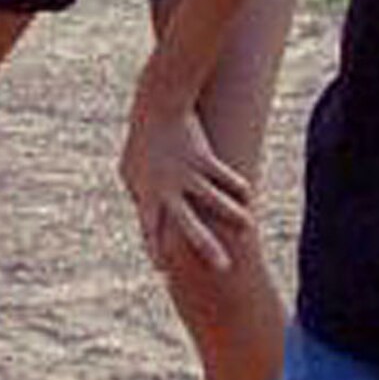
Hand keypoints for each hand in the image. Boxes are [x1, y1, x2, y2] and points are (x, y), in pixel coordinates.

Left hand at [119, 101, 253, 273]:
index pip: (150, 231)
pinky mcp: (204, 158)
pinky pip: (225, 177)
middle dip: (207, 248)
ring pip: (215, 200)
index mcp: (148, 194)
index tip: (165, 272)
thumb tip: (140, 207)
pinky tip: (248, 197)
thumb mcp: (130, 168)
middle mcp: (168, 189)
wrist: (158, 106)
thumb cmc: (142, 138)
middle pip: (190, 225)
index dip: (156, 251)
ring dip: (234, 215)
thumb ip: (137, 192)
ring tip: (248, 227)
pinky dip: (238, 187)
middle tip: (223, 268)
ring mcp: (187, 174)